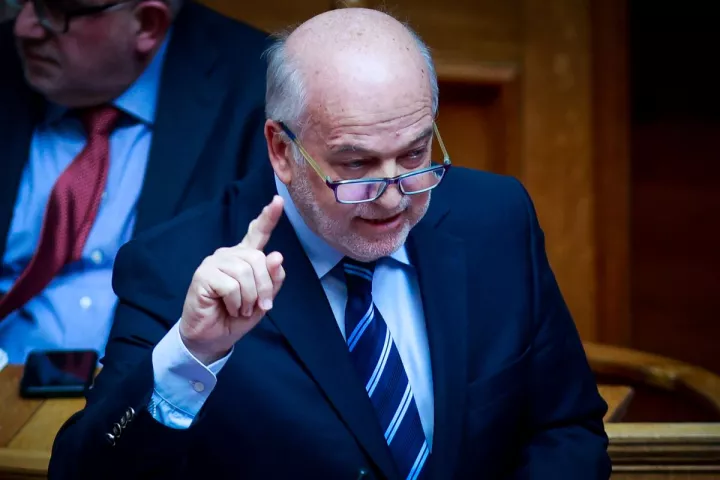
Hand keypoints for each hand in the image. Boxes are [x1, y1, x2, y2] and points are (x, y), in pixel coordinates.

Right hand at [179, 196, 285, 364]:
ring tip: (241, 309)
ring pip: (246, 271)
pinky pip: (231, 285)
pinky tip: (228, 307)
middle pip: (259, 259)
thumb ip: (272, 280)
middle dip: (265, 287)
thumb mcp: (263, 301)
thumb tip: (276, 256)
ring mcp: (215, 262)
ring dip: (250, 298)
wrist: (212, 338)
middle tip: (259, 307)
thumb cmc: (236, 317)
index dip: (268, 217)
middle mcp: (230, 254)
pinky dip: (236, 302)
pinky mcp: (204, 275)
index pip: (257, 233)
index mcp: (245, 257)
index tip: (278, 201)